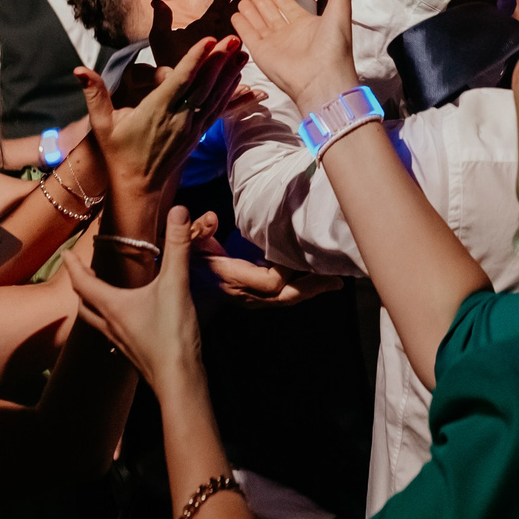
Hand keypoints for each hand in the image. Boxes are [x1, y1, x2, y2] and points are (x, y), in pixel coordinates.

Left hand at [63, 205, 203, 391]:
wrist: (179, 382)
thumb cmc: (171, 334)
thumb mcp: (176, 285)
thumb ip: (177, 247)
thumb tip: (178, 210)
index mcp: (112, 306)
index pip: (83, 282)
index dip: (73, 265)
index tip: (65, 252)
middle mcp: (109, 324)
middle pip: (84, 303)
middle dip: (80, 285)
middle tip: (79, 271)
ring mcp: (119, 342)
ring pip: (96, 320)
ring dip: (93, 304)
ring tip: (98, 293)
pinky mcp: (132, 353)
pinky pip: (112, 332)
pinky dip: (110, 319)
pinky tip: (125, 320)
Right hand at [77, 37, 248, 225]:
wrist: (137, 187)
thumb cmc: (118, 153)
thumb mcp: (102, 124)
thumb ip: (95, 94)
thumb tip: (79, 70)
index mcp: (156, 111)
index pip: (180, 81)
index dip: (196, 59)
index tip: (210, 40)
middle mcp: (178, 118)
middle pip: (203, 84)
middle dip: (220, 60)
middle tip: (235, 37)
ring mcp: (191, 127)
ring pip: (214, 95)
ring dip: (230, 72)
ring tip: (244, 50)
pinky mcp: (198, 134)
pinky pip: (216, 108)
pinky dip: (228, 91)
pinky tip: (238, 77)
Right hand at [190, 222, 345, 306]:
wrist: (183, 281)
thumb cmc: (189, 258)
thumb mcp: (190, 241)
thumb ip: (198, 230)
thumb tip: (211, 218)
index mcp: (232, 279)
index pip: (269, 282)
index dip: (287, 270)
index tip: (298, 254)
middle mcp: (243, 294)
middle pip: (283, 297)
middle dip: (310, 289)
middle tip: (335, 281)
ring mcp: (249, 300)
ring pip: (284, 300)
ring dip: (309, 291)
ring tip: (332, 282)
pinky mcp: (253, 298)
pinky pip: (280, 298)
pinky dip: (299, 291)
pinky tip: (314, 283)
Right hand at [235, 0, 361, 113]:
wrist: (323, 79)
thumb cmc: (334, 45)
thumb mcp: (340, 6)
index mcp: (307, 24)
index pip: (289, 7)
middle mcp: (290, 34)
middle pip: (272, 14)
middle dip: (262, 2)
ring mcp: (275, 44)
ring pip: (259, 23)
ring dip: (250, 11)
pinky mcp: (261, 53)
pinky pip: (248, 34)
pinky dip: (241, 24)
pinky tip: (235, 14)